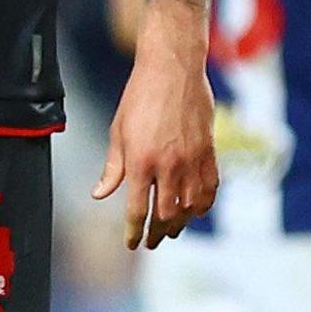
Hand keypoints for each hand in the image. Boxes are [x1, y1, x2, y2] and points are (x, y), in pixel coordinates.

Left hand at [96, 13, 217, 249]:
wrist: (173, 68)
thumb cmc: (140, 96)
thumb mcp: (118, 131)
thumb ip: (113, 167)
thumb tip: (100, 194)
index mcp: (141, 161)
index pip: (137, 210)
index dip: (134, 232)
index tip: (132, 243)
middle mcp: (168, 165)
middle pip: (165, 215)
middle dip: (158, 234)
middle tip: (153, 242)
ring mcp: (192, 159)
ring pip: (189, 206)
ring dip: (180, 223)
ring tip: (173, 230)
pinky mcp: (209, 151)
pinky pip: (210, 187)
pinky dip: (203, 204)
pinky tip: (196, 210)